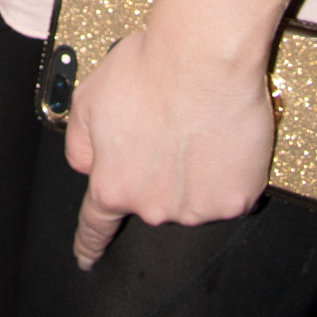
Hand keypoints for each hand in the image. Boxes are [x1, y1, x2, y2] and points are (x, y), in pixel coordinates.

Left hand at [65, 19, 276, 269]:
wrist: (204, 56)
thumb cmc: (147, 70)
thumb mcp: (88, 101)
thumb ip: (80, 144)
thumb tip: (88, 166)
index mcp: (113, 186)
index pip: (96, 226)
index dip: (90, 244)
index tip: (87, 260)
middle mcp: (153, 208)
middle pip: (151, 199)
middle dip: (155, 172)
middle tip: (165, 128)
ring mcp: (198, 208)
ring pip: (190, 198)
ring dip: (192, 173)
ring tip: (194, 128)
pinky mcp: (237, 199)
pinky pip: (228, 192)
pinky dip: (226, 171)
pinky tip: (220, 138)